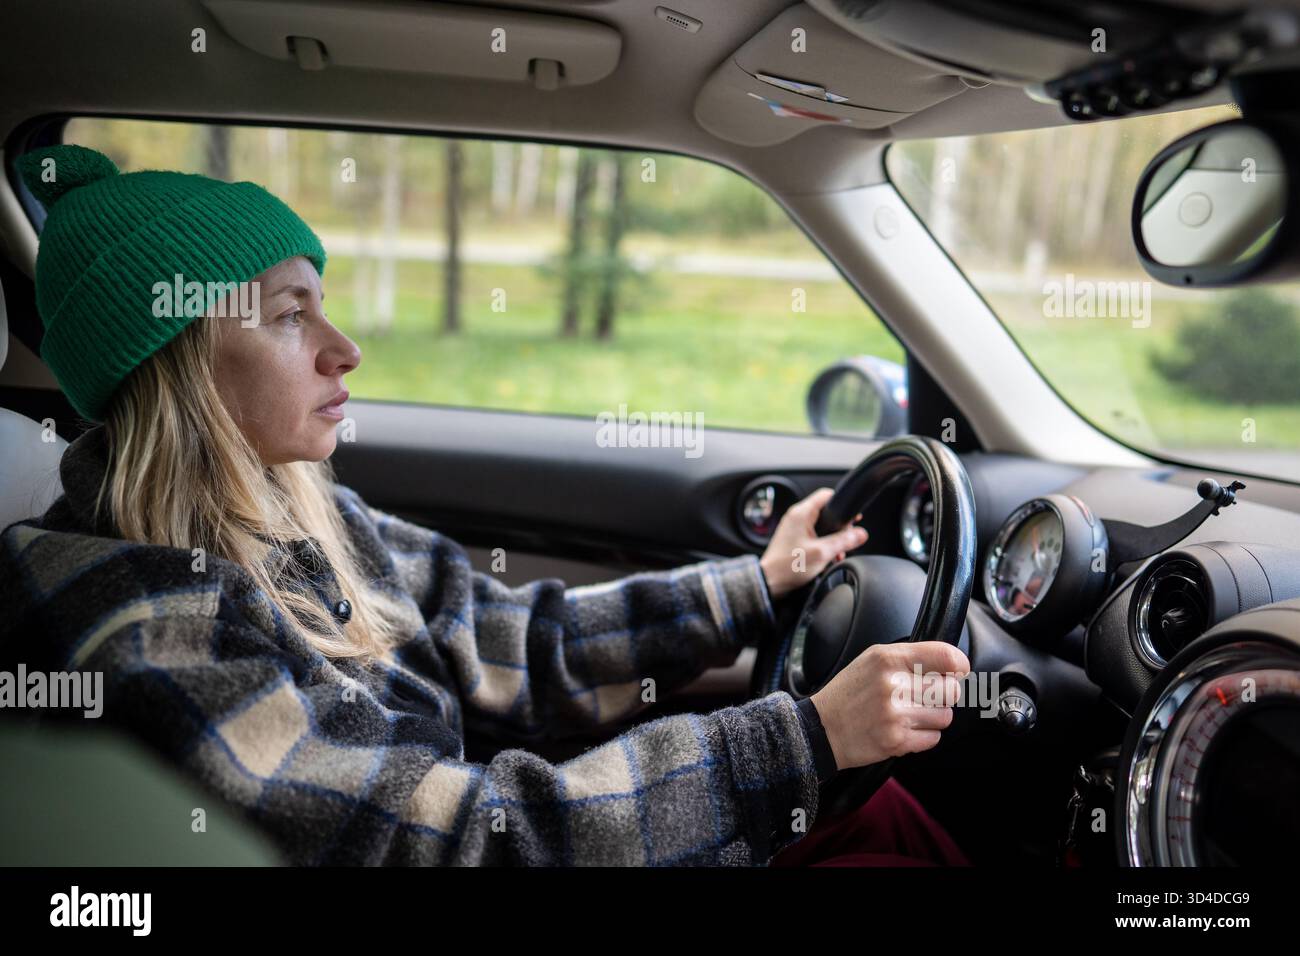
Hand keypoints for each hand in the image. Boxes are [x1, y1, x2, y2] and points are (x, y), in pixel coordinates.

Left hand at [759, 487, 867, 600]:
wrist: (769, 581)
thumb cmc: (787, 566)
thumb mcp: (822, 553)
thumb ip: (844, 541)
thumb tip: (861, 534)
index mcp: (801, 513)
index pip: (827, 495)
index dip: (843, 504)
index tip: (853, 517)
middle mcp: (796, 517)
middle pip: (826, 511)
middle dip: (840, 527)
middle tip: (846, 539)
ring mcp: (794, 527)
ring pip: (821, 525)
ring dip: (832, 538)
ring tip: (837, 553)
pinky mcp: (794, 538)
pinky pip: (814, 535)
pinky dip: (823, 543)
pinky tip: (827, 556)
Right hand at [811, 641, 969, 770]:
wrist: (821, 729)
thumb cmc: (849, 693)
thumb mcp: (872, 660)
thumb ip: (909, 657)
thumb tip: (951, 664)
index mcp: (888, 659)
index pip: (946, 657)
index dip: (958, 665)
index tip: (956, 670)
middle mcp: (893, 686)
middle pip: (951, 690)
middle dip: (944, 694)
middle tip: (925, 695)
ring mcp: (895, 715)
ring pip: (945, 716)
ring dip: (933, 717)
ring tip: (910, 713)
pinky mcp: (897, 741)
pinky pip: (934, 738)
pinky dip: (924, 736)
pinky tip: (904, 728)